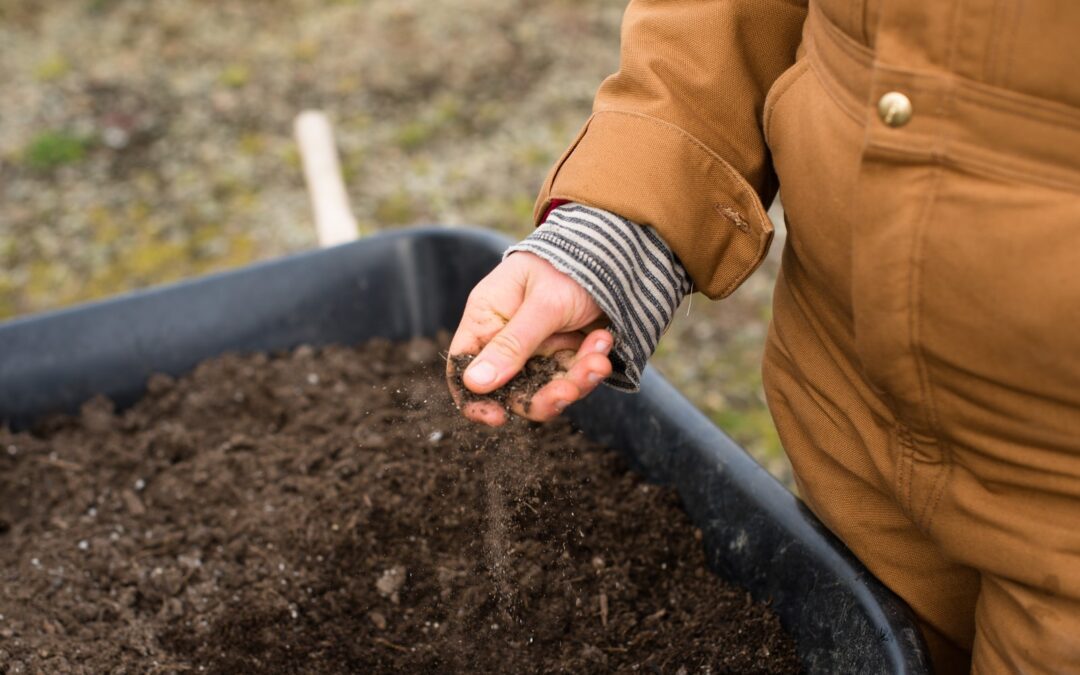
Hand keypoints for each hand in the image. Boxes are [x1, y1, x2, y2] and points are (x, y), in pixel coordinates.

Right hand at [447, 252, 612, 425]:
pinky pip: (573, 376)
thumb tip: (474, 384)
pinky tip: (603, 340)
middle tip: (569, 390)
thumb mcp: (542, 304)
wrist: (613, 251)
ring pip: (547, 387)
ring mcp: (538, 347)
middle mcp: (507, 337)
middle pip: (511, 388)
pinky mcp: (566, 352)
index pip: (464, 367)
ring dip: (576, 380)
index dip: (474, 398)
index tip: (498, 418)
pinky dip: (591, 364)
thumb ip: (512, 344)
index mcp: (487, 318)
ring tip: (599, 361)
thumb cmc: (567, 265)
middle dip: (543, 395)